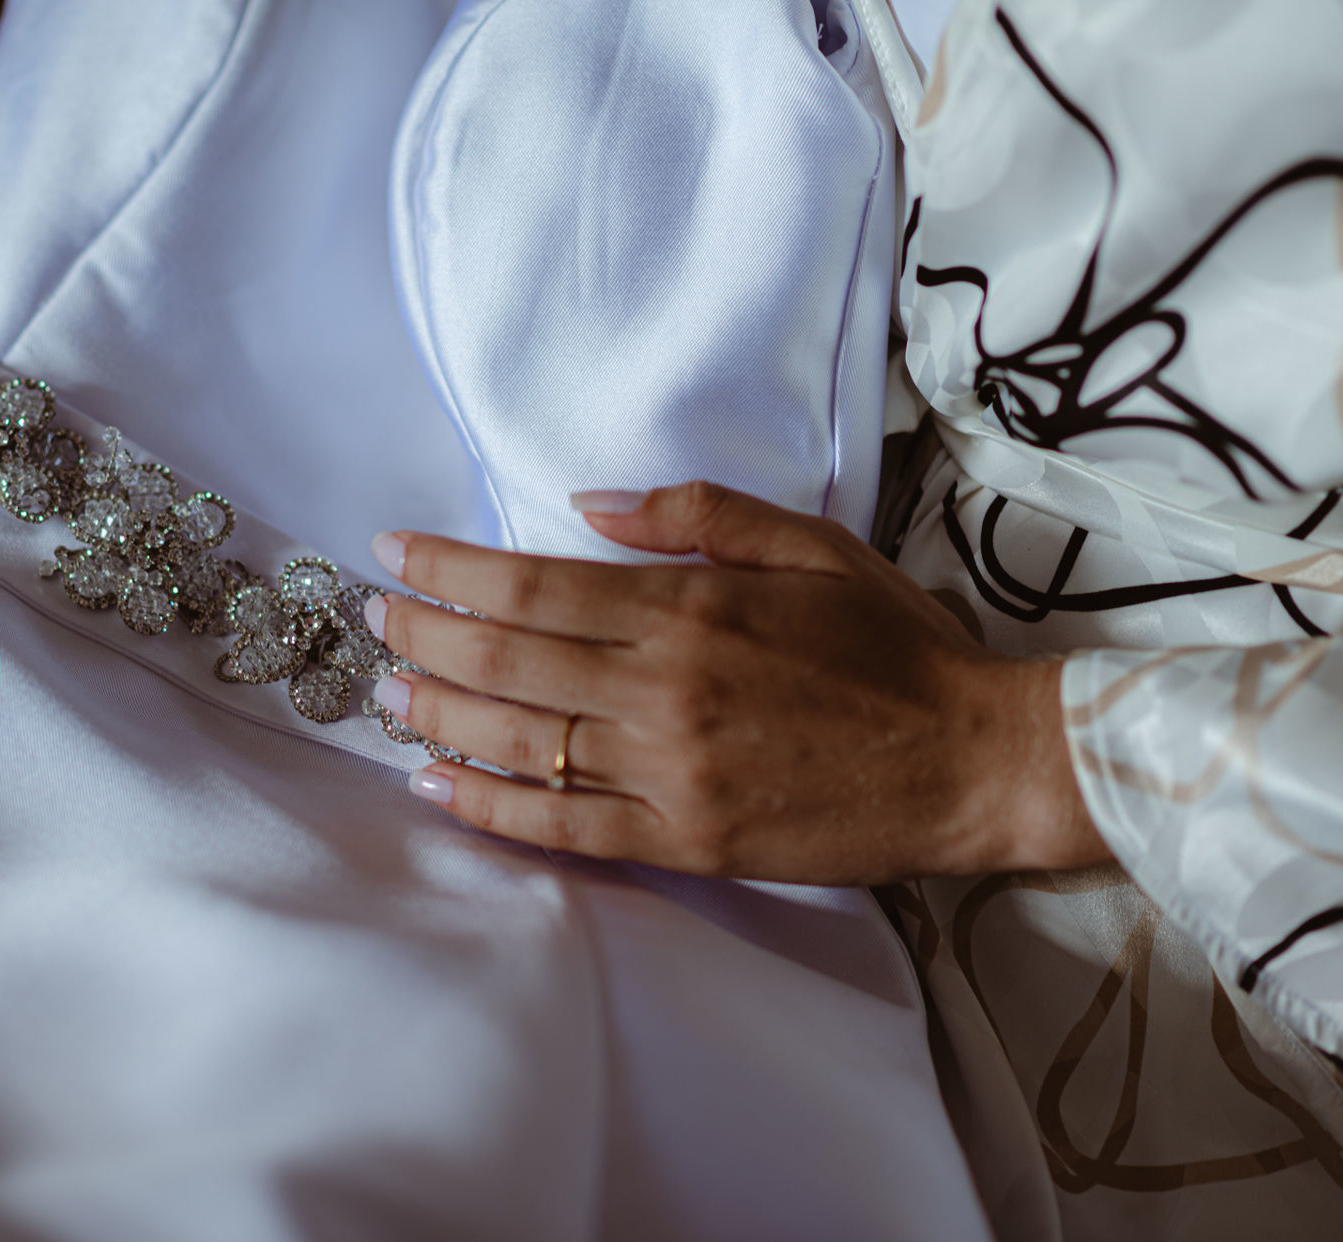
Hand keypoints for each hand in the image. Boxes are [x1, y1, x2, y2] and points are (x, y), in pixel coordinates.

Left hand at [363, 482, 1110, 884]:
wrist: (972, 762)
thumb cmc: (896, 648)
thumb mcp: (813, 546)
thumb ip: (700, 515)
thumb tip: (592, 501)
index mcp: (691, 608)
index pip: (533, 584)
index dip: (449, 568)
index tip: (393, 553)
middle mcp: (664, 688)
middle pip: (507, 658)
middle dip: (423, 633)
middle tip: (370, 618)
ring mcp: (669, 772)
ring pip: (521, 742)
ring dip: (440, 713)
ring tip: (388, 691)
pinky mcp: (684, 841)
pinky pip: (565, 829)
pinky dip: (491, 809)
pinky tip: (439, 787)